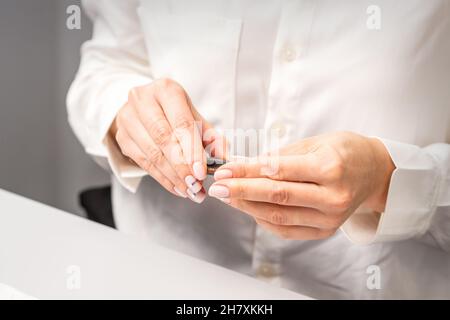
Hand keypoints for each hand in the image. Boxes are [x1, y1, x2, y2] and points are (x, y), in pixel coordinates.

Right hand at [110, 78, 224, 202]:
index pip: (181, 123)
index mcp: (166, 90)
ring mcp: (128, 118)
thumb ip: (211, 137)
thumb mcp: (194, 117)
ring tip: (190, 191)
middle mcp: (143, 100)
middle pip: (164, 139)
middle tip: (196, 185)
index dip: (192, 150)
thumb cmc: (174, 112)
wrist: (143, 106)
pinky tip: (177, 188)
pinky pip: (143, 163)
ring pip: (152, 154)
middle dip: (182, 167)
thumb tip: (225, 159)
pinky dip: (162, 179)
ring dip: (173, 177)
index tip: (201, 172)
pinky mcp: (122, 136)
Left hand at [208, 132, 394, 239]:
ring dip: (248, 207)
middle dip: (241, 192)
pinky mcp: (326, 231)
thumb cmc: (343, 150)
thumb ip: (280, 157)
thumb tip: (245, 166)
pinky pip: (287, 229)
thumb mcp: (314, 142)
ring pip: (278, 216)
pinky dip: (264, 220)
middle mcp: (332, 196)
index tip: (225, 170)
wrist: (373, 172)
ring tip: (228, 197)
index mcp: (330, 167)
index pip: (278, 171)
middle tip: (218, 187)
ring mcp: (330, 218)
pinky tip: (249, 208)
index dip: (247, 172)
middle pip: (276, 197)